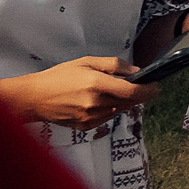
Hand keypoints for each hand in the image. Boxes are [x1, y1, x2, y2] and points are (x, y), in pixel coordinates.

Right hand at [0, 55, 152, 130]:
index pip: (133, 91)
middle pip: (130, 101)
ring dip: (121, 101)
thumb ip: (113, 65)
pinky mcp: (87, 126)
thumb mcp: (86, 62)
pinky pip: (107, 117)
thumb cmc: (58, 77)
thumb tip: (136, 70)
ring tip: (106, 91)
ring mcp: (91, 117)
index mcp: (96, 84)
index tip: (156, 85)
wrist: (33, 98)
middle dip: (137, 94)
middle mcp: (96, 103)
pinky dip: (109, 109)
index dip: (149, 89)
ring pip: (120, 110)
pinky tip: (95, 101)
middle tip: (136, 85)